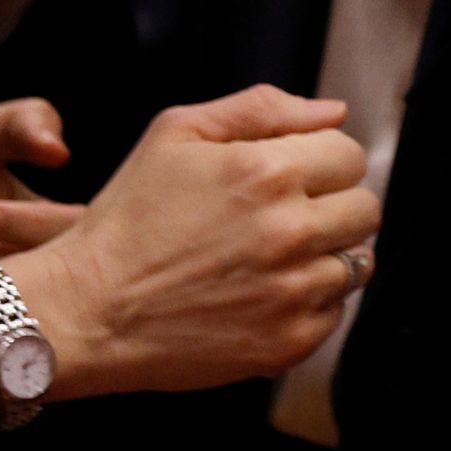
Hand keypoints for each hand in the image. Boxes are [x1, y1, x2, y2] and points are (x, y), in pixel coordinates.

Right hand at [0, 87, 373, 398]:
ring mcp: (293, 291)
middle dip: (332, 207)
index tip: (291, 178)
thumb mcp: (175, 135)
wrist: (85, 310)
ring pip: (358, 261)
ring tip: (273, 259)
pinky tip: (263, 296)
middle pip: (365, 208)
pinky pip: (335, 312)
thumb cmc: (126, 220)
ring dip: (326, 256)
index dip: (322, 163)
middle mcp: (290, 230)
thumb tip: (333, 111)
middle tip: (284, 219)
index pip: (350, 155)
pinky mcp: (288, 342)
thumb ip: (260, 108)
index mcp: (268, 172)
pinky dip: (310, 304)